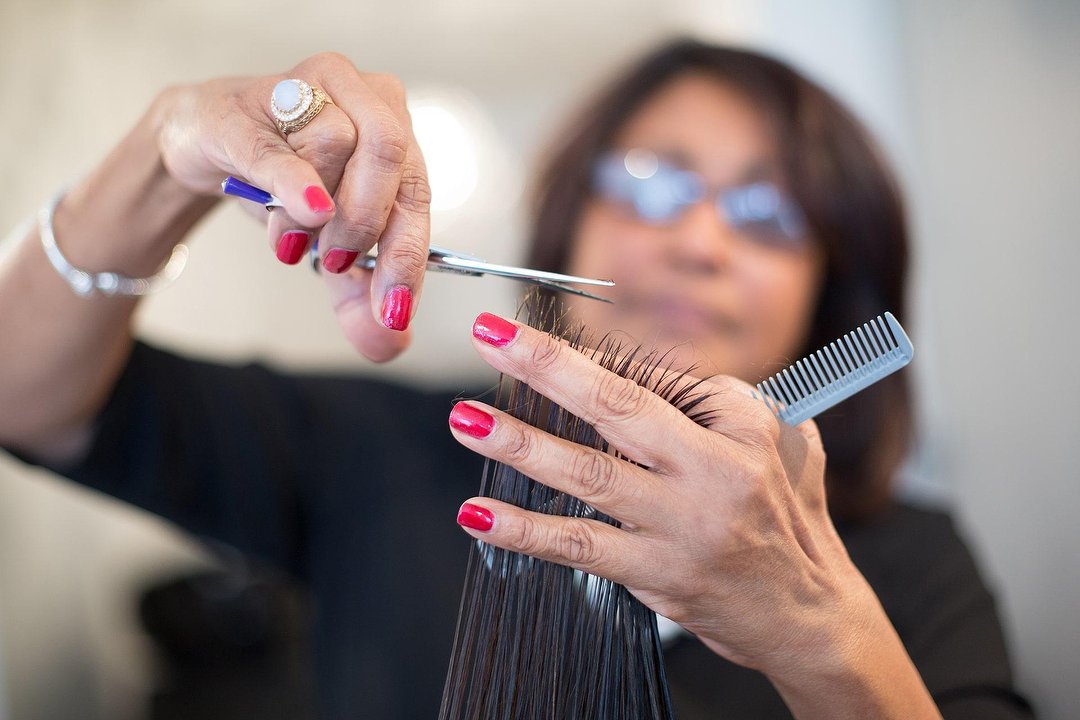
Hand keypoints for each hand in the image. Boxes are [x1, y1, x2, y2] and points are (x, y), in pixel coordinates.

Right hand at [157, 53, 429, 359]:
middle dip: (366, 225)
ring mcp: (304, 86)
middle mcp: (363, 94)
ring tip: (290, 236)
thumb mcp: (329, 245)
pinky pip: (279, 146)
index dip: (408, 255)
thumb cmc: (284, 182)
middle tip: (336, 262)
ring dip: (317, 212)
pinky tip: (307, 212)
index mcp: (397, 127)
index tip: (394, 311)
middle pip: (389, 154)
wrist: (206, 142)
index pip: (416, 192)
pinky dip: (297, 183)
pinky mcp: (246, 104)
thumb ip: (360, 293)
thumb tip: (390, 342)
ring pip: (337, 144)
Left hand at [448, 313, 939, 718]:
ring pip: (589, 477)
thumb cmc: (788, 515)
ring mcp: (681, 527)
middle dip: (548, 369)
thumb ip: (716, 402)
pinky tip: (480, 516)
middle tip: (489, 339)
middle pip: (617, 409)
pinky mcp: (658, 574)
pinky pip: (581, 548)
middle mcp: (711, 473)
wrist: (808, 611)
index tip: (524, 336)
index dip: (581, 360)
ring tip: (465, 420)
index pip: (649, 384)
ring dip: (521, 446)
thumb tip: (640, 374)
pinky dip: (526, 532)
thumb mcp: (777, 439)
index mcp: (738, 432)